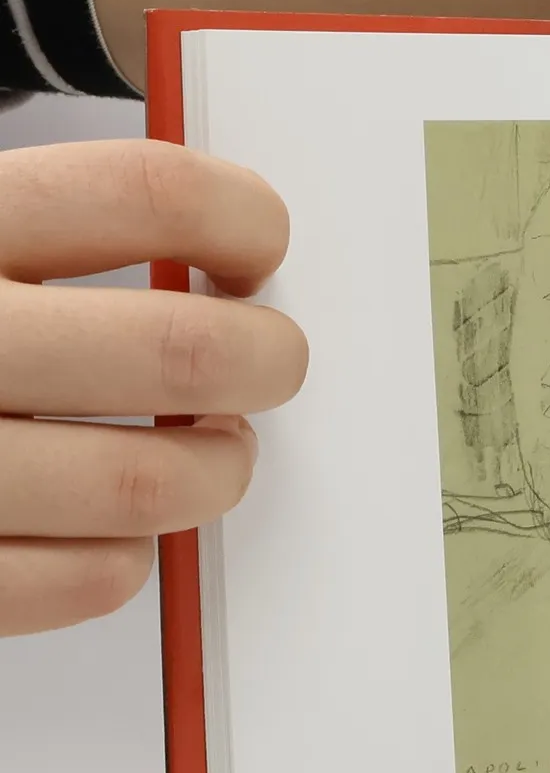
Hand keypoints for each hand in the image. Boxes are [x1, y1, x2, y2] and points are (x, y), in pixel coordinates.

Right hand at [0, 141, 307, 635]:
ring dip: (215, 470)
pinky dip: (128, 557)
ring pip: (148, 479)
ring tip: (209, 451)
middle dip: (264, 360)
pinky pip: (87, 579)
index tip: (256, 248)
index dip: (243, 219)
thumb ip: (59, 226)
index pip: (147, 193)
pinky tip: (111, 528)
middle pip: (182, 348)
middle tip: (267, 363)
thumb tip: (225, 241)